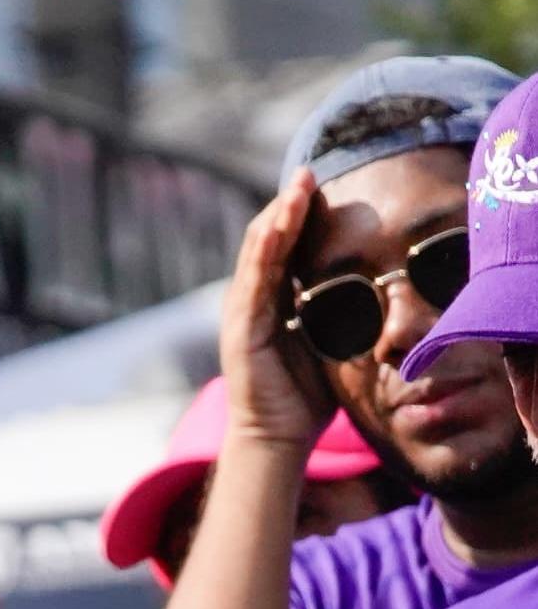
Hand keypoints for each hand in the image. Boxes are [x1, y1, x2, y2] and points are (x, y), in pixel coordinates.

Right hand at [220, 167, 334, 451]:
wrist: (277, 436)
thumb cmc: (303, 395)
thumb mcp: (326, 340)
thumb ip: (331, 312)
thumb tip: (367, 287)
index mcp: (270, 301)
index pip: (280, 247)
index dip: (297, 215)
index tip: (318, 186)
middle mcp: (250, 301)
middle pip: (265, 240)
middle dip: (287, 205)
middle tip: (309, 173)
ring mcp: (242, 314)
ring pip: (257, 253)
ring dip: (277, 218)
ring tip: (297, 188)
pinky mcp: (242, 330)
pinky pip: (254, 282)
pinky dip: (264, 252)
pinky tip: (278, 228)